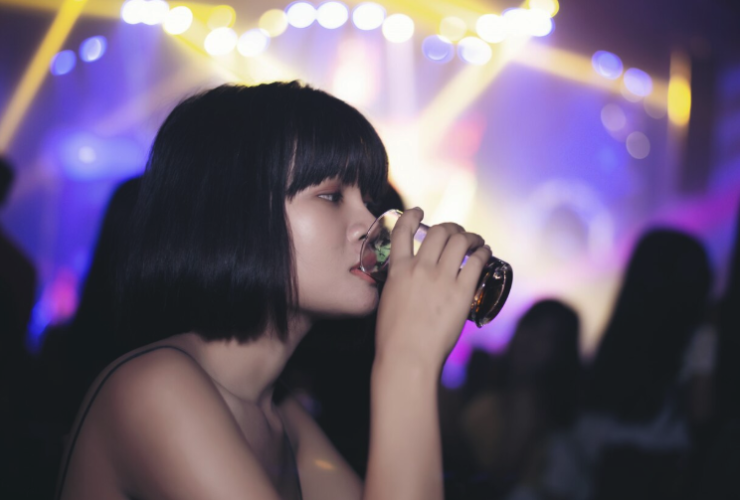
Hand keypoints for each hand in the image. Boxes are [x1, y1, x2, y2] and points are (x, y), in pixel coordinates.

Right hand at [374, 208, 491, 369]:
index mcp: (398, 271)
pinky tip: (485, 253)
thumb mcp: (388, 301)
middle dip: (451, 227)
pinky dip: (483, 252)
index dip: (412, 216)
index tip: (419, 212)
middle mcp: (420, 269)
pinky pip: (476, 262)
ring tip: (476, 241)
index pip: (403, 231)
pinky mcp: (461, 292)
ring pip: (460, 241)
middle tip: (457, 233)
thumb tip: (409, 283)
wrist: (407, 357)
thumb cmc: (394, 338)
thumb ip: (399, 285)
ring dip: (471, 236)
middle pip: (439, 232)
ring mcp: (441, 279)